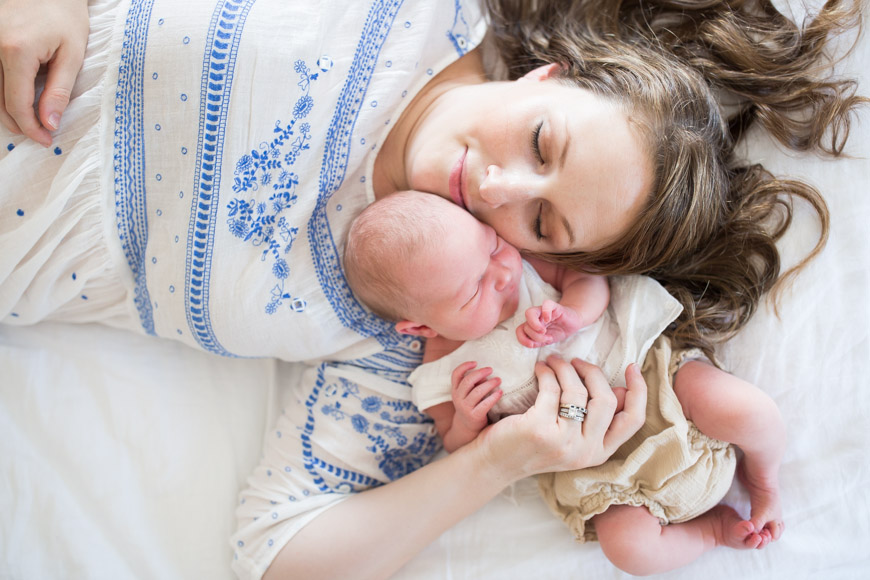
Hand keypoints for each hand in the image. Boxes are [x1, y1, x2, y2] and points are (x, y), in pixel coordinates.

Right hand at [0, 0, 88, 145]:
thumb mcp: (72, 53)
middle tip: (39, 135)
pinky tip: (15, 100)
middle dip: (18, 123)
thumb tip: (49, 123)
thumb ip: (60, 90)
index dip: (31, 128)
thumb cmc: (64, 14)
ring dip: (5, 109)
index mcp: (15, 51)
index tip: (46, 140)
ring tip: (27, 122)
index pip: (17, 104)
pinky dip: (0, 91)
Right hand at [450, 361, 501, 434]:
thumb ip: (473, 383)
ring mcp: (465, 407)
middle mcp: (458, 398)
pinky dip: (494, 397)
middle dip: (480, 373)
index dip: (464, 366)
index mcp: (455, 390)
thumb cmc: (470, 405)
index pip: (456, 374)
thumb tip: (486, 374)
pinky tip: (500, 392)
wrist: (467, 426)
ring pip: (477, 392)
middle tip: (491, 369)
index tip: (475, 362)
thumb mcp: (467, 394)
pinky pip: (485, 404)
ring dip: (489, 384)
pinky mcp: (474, 416)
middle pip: (468, 381)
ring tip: (498, 380)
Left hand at [474, 356, 646, 481]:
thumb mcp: (571, 437)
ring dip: (565, 368)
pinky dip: (547, 372)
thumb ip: (595, 419)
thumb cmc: (532, 445)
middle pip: (606, 399)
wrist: (494, 463)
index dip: (638, 391)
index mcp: (599, 453)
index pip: (633, 421)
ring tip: (553, 361)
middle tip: (576, 361)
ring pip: (578, 391)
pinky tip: (540, 368)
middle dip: (592, 372)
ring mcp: (563, 442)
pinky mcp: (540, 429)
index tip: (632, 367)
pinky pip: (552, 389)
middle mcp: (585, 451)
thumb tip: (622, 390)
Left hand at [516, 299, 581, 346]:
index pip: (519, 330)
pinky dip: (545, 312)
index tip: (533, 345)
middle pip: (525, 325)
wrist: (572, 324)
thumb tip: (529, 343)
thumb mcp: (545, 340)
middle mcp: (536, 317)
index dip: (523, 339)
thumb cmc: (557, 331)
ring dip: (536, 326)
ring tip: (546, 332)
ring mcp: (543, 311)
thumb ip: (536, 342)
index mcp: (531, 326)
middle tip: (546, 338)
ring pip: (529, 313)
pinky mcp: (554, 306)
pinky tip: (549, 319)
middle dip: (535, 336)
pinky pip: (546, 304)